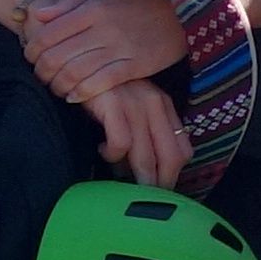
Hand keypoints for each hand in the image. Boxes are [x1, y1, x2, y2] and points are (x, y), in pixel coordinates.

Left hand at [19, 0, 184, 107]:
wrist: (181, 10)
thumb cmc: (138, 1)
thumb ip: (70, 3)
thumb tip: (39, 15)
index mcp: (92, 9)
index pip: (49, 33)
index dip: (32, 48)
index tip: (30, 55)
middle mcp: (103, 28)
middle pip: (58, 56)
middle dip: (42, 70)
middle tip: (40, 75)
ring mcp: (120, 48)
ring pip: (75, 72)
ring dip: (59, 84)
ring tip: (55, 87)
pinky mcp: (136, 65)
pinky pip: (101, 83)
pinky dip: (82, 93)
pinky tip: (73, 96)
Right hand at [78, 71, 194, 188]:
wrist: (77, 60)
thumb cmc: (102, 90)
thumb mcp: (131, 107)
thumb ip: (143, 131)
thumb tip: (144, 170)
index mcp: (163, 107)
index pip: (183, 150)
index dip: (174, 175)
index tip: (162, 191)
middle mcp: (154, 104)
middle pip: (171, 157)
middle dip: (160, 184)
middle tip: (146, 199)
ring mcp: (135, 104)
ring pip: (146, 155)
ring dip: (136, 177)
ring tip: (124, 185)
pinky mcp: (113, 104)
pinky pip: (120, 143)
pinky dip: (112, 155)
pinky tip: (102, 151)